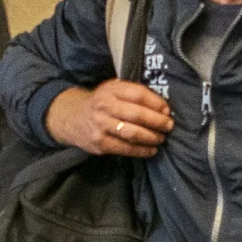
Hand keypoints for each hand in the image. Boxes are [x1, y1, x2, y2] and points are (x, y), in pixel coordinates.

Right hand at [50, 80, 174, 158]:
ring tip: (161, 138)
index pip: (138, 94)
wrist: (72, 118)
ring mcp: (101, 126)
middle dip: (157, 121)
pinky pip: (125, 148)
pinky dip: (141, 150)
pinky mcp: (99, 143)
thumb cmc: (100, 103)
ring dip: (151, 137)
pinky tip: (151, 150)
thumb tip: (161, 107)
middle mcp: (104, 106)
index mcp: (110, 90)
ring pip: (132, 133)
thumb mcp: (112, 90)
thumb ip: (132, 93)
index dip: (156, 103)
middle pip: (137, 115)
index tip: (167, 110)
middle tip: (169, 126)